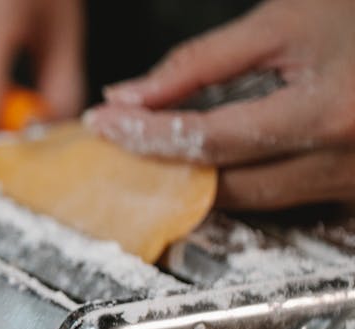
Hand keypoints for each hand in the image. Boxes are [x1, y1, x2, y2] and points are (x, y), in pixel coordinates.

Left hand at [84, 0, 354, 209]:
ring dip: (198, 177)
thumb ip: (200, 64)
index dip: (148, 134)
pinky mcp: (354, 193)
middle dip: (165, 166)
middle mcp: (347, 162)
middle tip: (120, 137)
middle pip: (227, 186)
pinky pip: (282, 197)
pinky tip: (209, 157)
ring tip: (155, 143)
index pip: (212, 140)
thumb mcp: (284, 22)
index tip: (106, 123)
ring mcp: (354, 185)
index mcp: (331, 113)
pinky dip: (240, 179)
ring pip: (252, 200)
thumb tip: (130, 98)